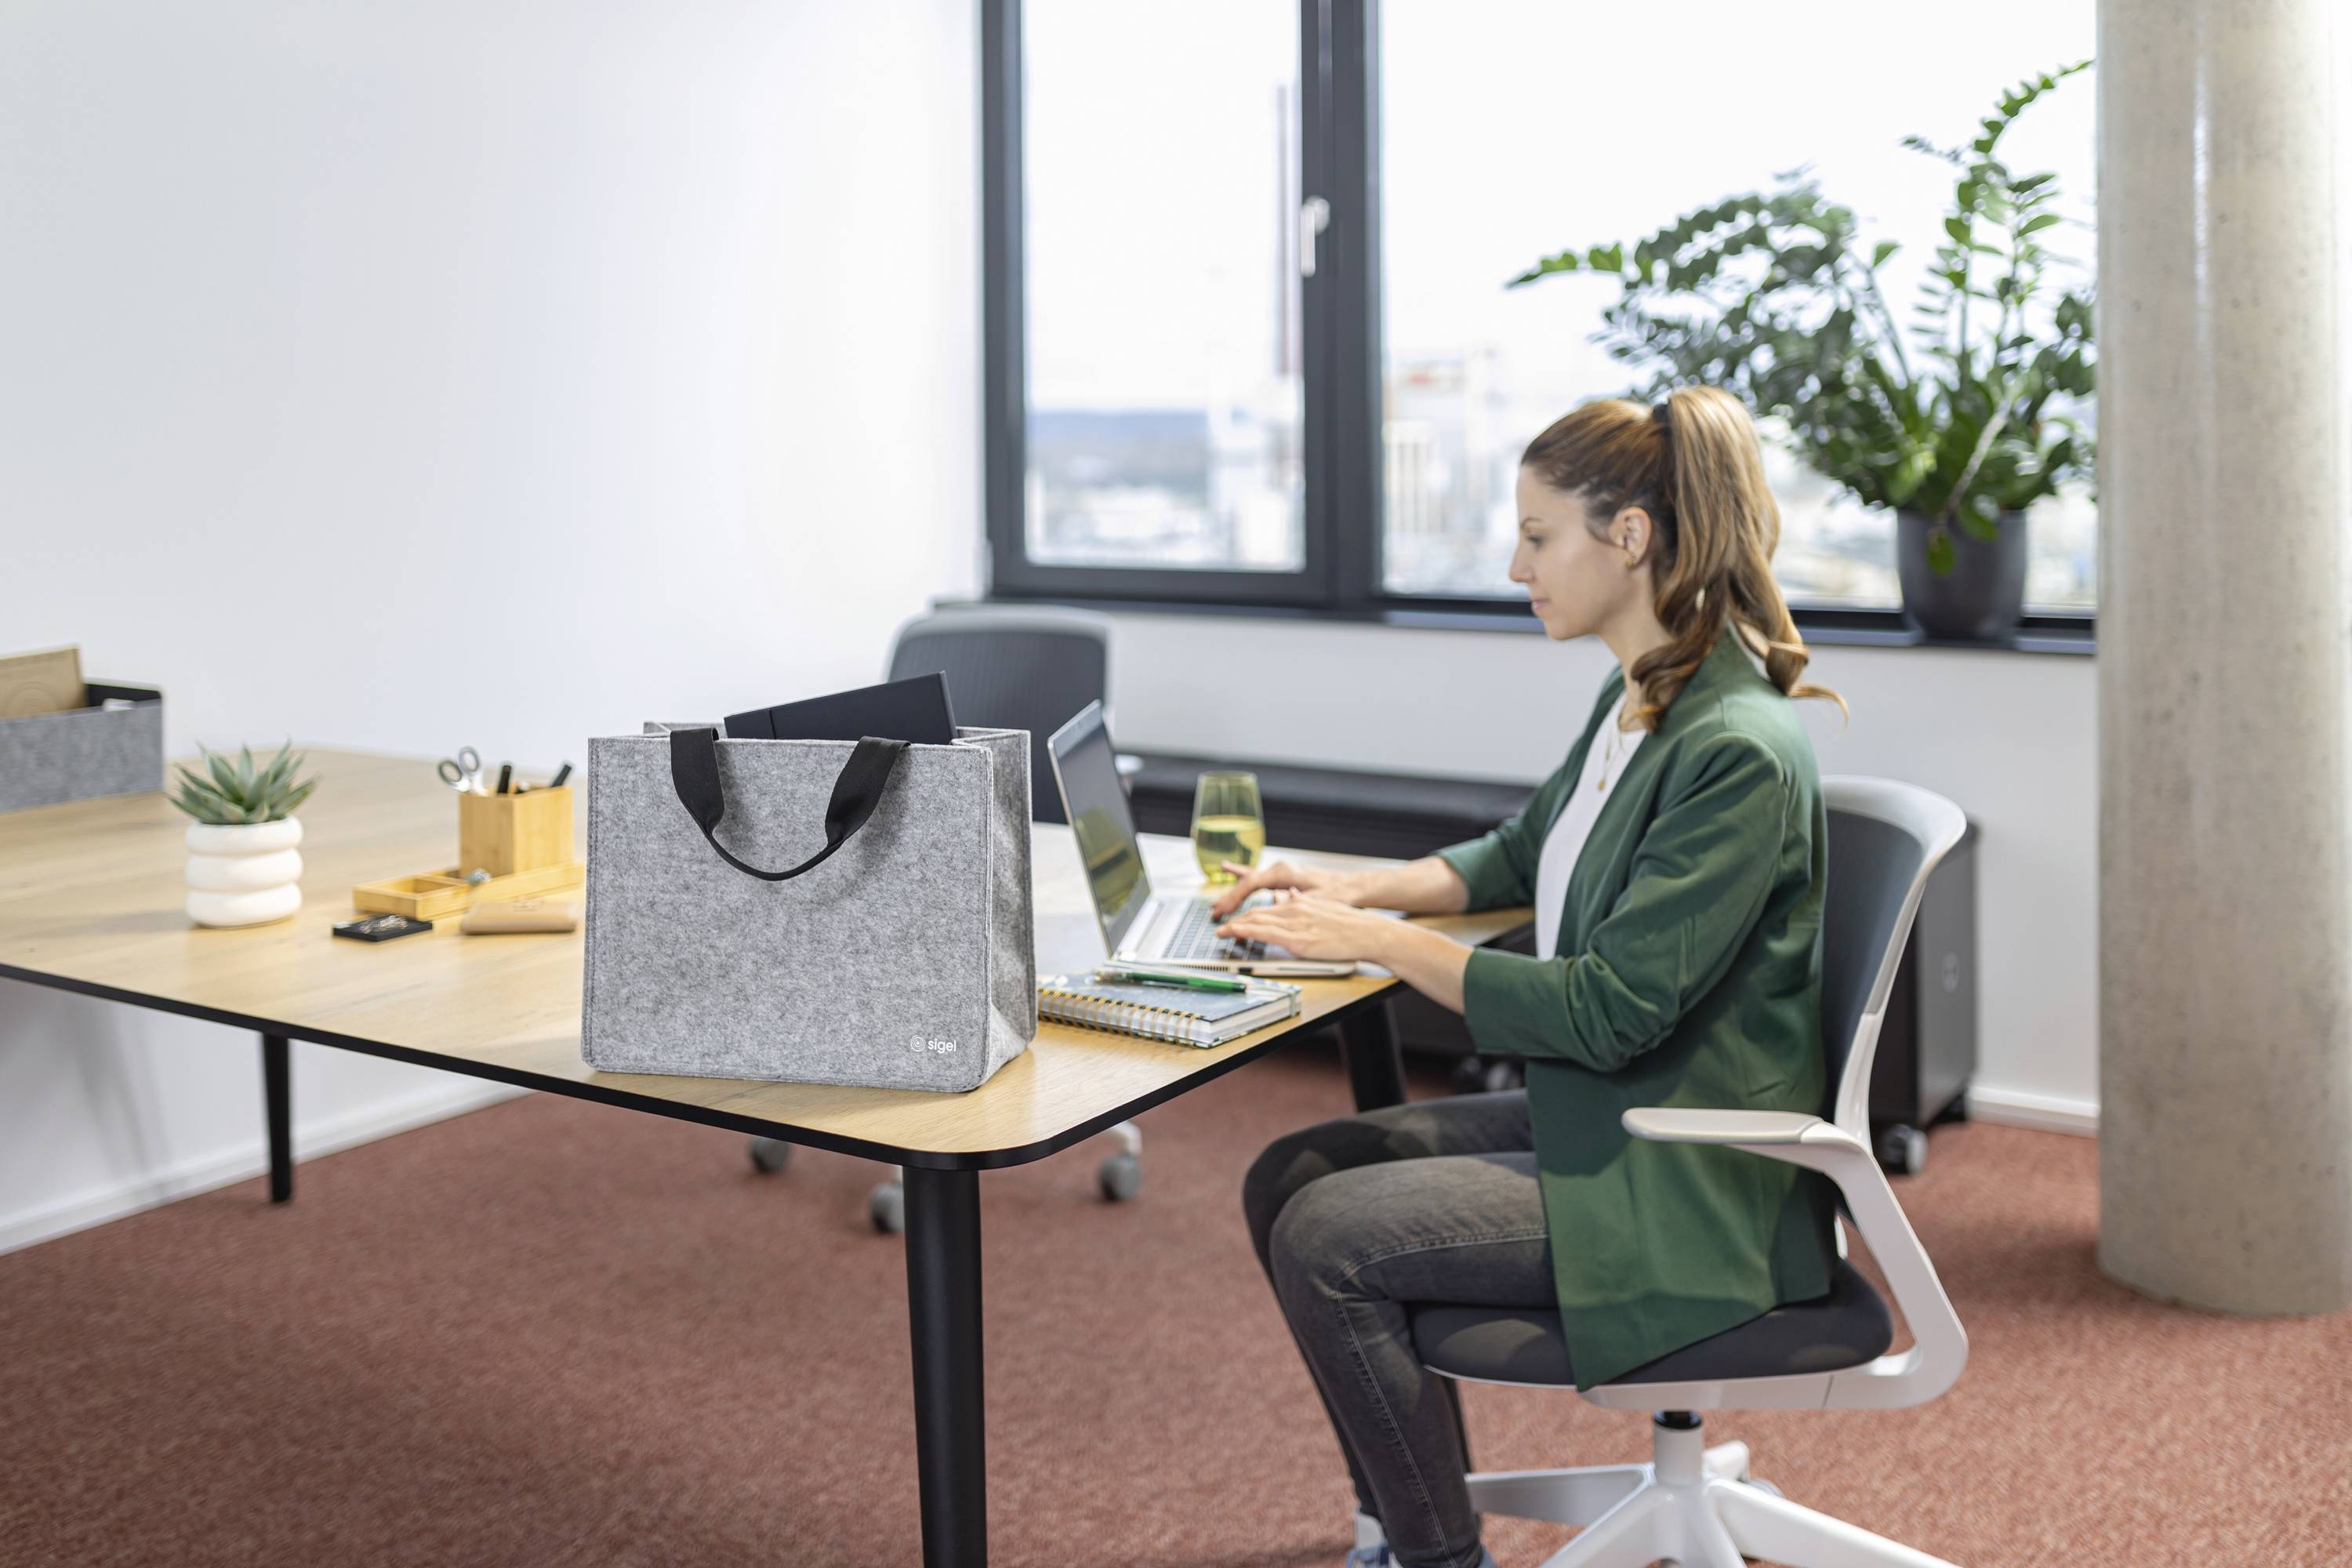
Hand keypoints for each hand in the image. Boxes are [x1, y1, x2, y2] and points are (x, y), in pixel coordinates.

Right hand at [1208, 858, 1354, 918]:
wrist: (1350, 887)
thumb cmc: (1337, 893)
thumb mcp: (1316, 902)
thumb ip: (1294, 904)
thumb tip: (1274, 904)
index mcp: (1284, 872)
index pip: (1251, 883)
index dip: (1235, 898)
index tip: (1225, 912)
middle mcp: (1279, 869)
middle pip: (1246, 883)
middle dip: (1229, 899)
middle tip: (1214, 914)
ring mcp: (1279, 872)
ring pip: (1249, 882)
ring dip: (1233, 894)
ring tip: (1216, 905)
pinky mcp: (1282, 878)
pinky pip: (1255, 878)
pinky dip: (1241, 876)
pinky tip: (1227, 868)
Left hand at [1216, 893, 1391, 964]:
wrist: (1369, 932)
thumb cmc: (1351, 926)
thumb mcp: (1324, 908)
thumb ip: (1302, 903)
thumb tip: (1286, 896)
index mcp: (1300, 903)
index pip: (1267, 907)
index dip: (1248, 914)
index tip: (1235, 920)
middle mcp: (1295, 909)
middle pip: (1257, 912)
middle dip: (1237, 920)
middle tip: (1222, 928)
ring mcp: (1296, 924)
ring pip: (1257, 921)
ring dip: (1235, 927)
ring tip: (1221, 933)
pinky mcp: (1299, 940)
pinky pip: (1265, 933)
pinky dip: (1246, 931)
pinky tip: (1235, 932)